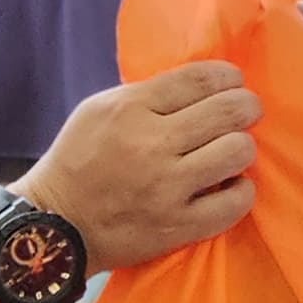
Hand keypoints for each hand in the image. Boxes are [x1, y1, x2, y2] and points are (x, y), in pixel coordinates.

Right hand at [15, 62, 258, 267]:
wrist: (56, 226)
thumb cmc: (78, 161)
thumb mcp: (99, 110)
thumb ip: (147, 94)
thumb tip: (202, 86)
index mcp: (130, 109)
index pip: (199, 79)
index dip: (228, 77)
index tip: (233, 82)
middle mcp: (151, 144)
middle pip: (228, 110)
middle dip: (247, 107)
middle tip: (245, 113)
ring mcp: (167, 187)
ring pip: (238, 151)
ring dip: (241, 147)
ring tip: (230, 152)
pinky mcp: (178, 225)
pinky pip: (235, 202)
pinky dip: (240, 191)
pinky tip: (228, 186)